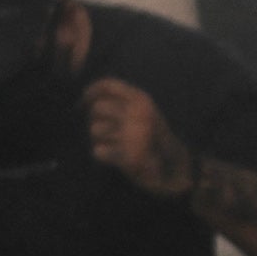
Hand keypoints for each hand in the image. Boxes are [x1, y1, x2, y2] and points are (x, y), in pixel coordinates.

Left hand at [83, 78, 193, 198]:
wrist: (174, 169)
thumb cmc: (153, 138)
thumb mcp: (143, 112)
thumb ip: (122, 102)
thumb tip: (88, 99)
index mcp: (142, 100)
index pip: (108, 86)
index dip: (90, 92)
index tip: (82, 102)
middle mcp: (137, 114)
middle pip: (97, 108)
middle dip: (95, 120)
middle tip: (105, 131)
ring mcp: (133, 135)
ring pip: (95, 129)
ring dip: (99, 139)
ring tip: (114, 145)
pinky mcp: (128, 156)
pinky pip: (98, 151)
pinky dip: (103, 156)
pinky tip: (116, 158)